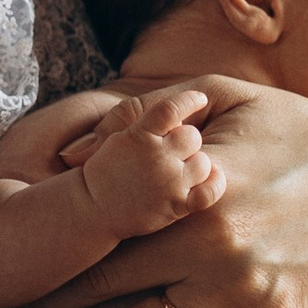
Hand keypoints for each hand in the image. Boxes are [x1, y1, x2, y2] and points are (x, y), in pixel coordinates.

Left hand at [10, 85, 307, 307]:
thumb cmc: (296, 130)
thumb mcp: (226, 96)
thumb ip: (151, 113)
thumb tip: (79, 140)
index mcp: (192, 183)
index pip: (100, 218)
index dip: (47, 244)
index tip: (4, 258)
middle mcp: (209, 242)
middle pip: (103, 282)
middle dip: (42, 306)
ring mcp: (239, 291)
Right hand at [66, 89, 224, 237]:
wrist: (92, 209)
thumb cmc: (106, 170)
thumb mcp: (119, 137)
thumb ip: (146, 124)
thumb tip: (177, 117)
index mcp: (140, 134)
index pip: (172, 108)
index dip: (190, 100)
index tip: (200, 98)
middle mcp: (157, 156)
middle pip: (192, 137)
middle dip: (187, 142)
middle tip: (174, 152)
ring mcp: (168, 181)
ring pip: (203, 163)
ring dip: (197, 164)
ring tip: (181, 170)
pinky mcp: (175, 205)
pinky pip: (208, 192)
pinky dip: (216, 184)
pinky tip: (214, 176)